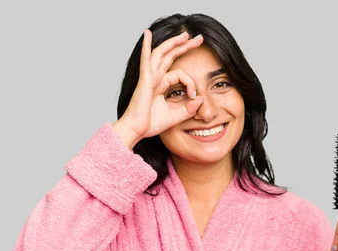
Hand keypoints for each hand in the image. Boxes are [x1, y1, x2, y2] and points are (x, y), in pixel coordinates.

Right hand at [114, 29, 204, 144]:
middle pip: (171, 55)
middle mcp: (154, 77)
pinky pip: (146, 60)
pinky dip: (146, 46)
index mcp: (160, 84)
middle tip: (199, 38)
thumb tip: (201, 99)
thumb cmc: (150, 124)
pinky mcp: (144, 80)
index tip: (194, 96)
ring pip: (161, 53)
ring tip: (186, 34)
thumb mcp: (175, 116)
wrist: (136, 130)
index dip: (190, 82)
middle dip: (185, 46)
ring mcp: (148, 77)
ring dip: (173, 42)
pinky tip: (147, 33)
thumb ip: (188, 109)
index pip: (180, 74)